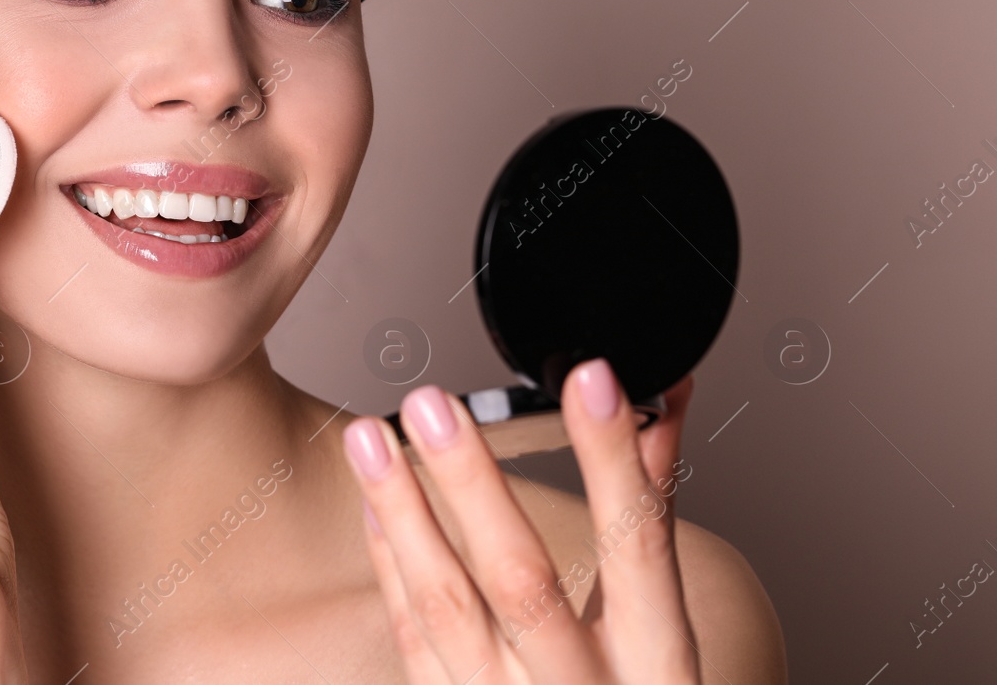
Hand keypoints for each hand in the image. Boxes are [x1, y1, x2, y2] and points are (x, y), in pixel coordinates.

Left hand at [343, 361, 698, 683]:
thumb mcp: (666, 626)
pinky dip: (391, 567)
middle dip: (470, 486)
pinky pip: (415, 643)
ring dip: (402, 515)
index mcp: (658, 666)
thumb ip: (652, 504)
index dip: (614, 460)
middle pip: (523, 581)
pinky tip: (374, 505)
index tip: (590, 377)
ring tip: (367, 437)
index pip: (640, 546)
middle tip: (428, 403)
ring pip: (448, 610)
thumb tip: (656, 398)